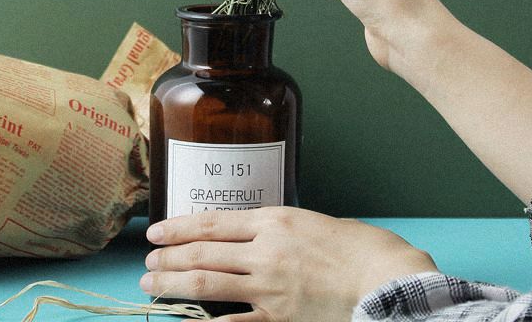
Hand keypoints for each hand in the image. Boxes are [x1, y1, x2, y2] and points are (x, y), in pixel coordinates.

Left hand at [140, 207, 436, 321]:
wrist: (385, 278)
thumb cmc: (356, 244)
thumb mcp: (311, 221)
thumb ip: (277, 228)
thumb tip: (250, 235)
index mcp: (274, 220)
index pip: (213, 222)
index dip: (179, 227)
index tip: (157, 231)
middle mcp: (265, 251)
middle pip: (203, 253)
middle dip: (169, 257)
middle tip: (146, 261)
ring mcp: (270, 287)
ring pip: (209, 284)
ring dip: (175, 284)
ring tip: (151, 284)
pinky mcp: (280, 317)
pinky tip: (188, 321)